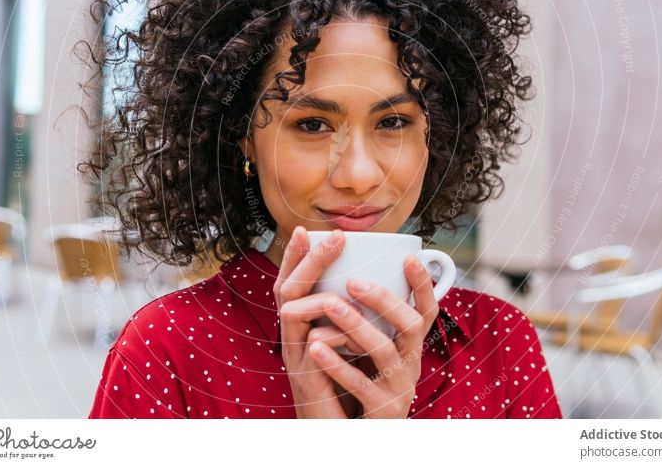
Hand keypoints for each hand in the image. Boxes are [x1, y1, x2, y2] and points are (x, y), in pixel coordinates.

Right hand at [275, 225, 365, 417]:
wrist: (337, 431)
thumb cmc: (346, 382)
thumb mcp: (351, 341)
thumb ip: (355, 315)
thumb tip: (374, 280)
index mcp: (303, 325)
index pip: (291, 283)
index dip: (294, 257)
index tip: (305, 229)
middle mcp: (292, 336)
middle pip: (286, 288)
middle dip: (309, 258)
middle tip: (331, 236)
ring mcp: (296, 356)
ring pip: (292, 310)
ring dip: (319, 288)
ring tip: (348, 277)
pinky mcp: (307, 377)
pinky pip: (314, 346)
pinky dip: (335, 335)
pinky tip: (354, 336)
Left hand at [306, 254, 439, 418]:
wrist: (358, 432)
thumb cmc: (362, 380)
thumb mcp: (372, 350)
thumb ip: (371, 318)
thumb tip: (355, 269)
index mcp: (409, 345)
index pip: (426, 310)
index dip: (422, 284)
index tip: (409, 257)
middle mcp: (411, 363)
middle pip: (411, 326)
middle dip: (384, 300)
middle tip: (353, 281)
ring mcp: (399, 387)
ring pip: (386, 352)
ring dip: (357, 326)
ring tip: (329, 305)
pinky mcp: (381, 410)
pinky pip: (361, 384)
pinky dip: (337, 364)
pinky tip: (315, 346)